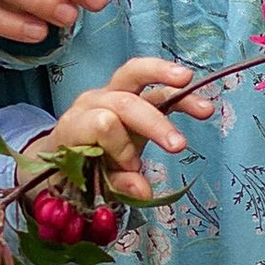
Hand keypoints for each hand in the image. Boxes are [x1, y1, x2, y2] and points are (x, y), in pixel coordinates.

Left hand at [31, 56, 214, 203]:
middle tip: (178, 146)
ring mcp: (111, 92)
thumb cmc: (79, 169)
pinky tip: (199, 98)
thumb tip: (144, 191)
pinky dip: (176, 89)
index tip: (131, 167)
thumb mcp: (94, 183)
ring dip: (164, 76)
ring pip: (135, 74)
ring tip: (190, 81)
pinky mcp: (132, 94)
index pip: (102, 124)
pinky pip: (154, 84)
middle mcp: (93, 102)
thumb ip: (118, 185)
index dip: (121, 147)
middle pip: (124, 101)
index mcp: (76, 125)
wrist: (66, 153)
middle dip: (153, 124)